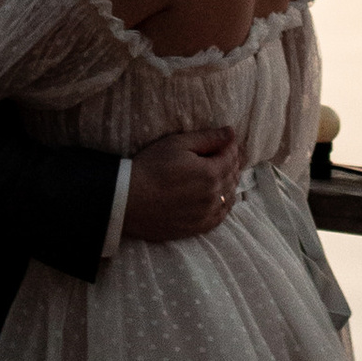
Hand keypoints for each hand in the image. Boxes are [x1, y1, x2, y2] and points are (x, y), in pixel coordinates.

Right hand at [122, 125, 239, 242]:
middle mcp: (214, 195)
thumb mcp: (178, 144)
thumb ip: (208, 138)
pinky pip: (221, 215)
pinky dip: (224, 204)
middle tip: (224, 154)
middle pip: (232, 176)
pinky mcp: (198, 227)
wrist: (129, 200)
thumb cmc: (151, 167)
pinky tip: (219, 197)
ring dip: (229, 183)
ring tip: (222, 173)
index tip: (225, 140)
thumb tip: (231, 132)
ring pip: (229, 196)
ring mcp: (207, 214)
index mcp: (211, 172)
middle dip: (231, 162)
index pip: (231, 156)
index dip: (229, 145)